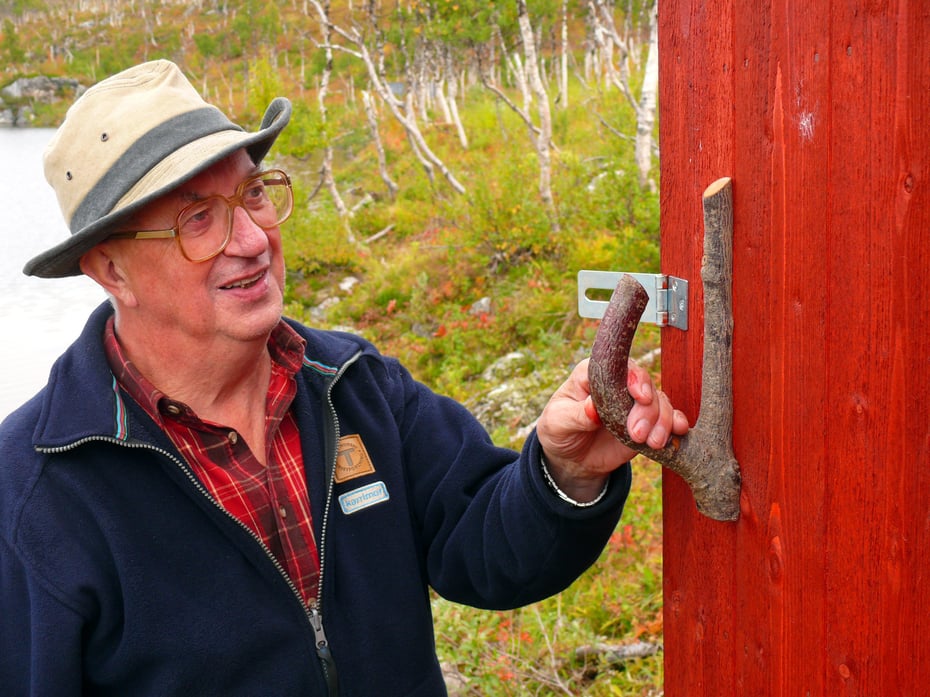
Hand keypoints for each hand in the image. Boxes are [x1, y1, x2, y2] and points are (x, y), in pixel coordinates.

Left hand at [535, 358, 688, 502]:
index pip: (617, 367)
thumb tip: (593, 409)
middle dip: (647, 410)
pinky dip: (675, 423)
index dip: (633, 378)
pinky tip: (677, 432)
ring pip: (659, 401)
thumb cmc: (559, 431)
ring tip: (652, 442)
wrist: (570, 459)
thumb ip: (577, 415)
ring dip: (662, 421)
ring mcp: (634, 403)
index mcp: (592, 374)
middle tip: (638, 433)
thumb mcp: (558, 422)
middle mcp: (618, 384)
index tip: (640, 396)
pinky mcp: (647, 422)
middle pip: (644, 385)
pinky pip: (668, 417)